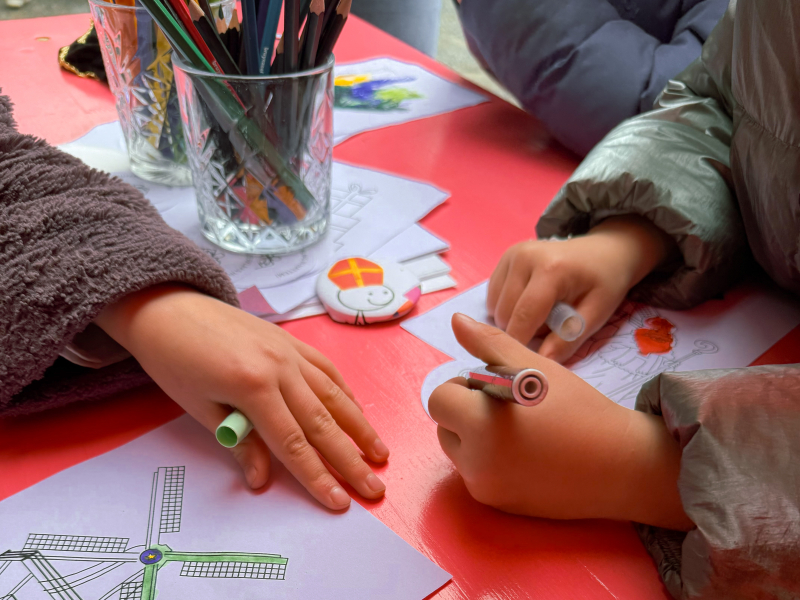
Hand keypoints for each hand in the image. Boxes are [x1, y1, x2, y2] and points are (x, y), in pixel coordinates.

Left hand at [96, 285, 389, 510]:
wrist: (169, 308)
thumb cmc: (175, 360)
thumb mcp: (198, 408)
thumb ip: (238, 442)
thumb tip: (263, 478)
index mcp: (253, 385)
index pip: (293, 442)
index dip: (317, 476)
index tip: (339, 502)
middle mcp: (280, 366)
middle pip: (322, 421)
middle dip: (351, 459)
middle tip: (375, 487)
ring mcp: (290, 350)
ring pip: (334, 394)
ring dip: (360, 427)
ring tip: (380, 453)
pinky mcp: (291, 340)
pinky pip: (326, 369)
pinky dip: (345, 392)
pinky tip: (356, 412)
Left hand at [429, 314, 691, 529]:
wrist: (620, 465)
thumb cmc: (577, 408)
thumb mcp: (533, 366)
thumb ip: (488, 343)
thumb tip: (456, 321)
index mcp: (479, 423)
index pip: (440, 398)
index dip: (465, 387)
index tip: (496, 387)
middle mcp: (475, 462)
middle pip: (445, 425)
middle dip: (466, 412)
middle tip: (509, 408)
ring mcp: (485, 487)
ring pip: (458, 451)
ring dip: (474, 437)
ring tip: (519, 431)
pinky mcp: (497, 505)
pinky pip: (477, 474)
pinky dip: (490, 461)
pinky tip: (526, 454)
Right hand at [487, 216, 676, 361]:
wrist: (604, 250)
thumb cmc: (604, 282)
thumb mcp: (597, 313)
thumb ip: (569, 339)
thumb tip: (542, 363)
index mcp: (551, 269)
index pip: (524, 315)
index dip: (521, 344)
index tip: (526, 364)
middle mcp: (524, 257)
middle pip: (505, 314)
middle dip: (521, 331)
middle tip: (548, 328)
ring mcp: (512, 255)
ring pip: (495, 308)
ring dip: (512, 320)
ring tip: (540, 314)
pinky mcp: (505, 257)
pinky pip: (493, 297)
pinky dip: (506, 308)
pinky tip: (528, 302)